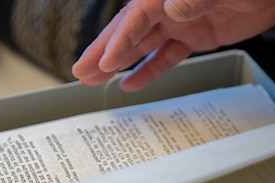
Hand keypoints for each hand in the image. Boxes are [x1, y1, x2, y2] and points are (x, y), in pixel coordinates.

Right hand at [72, 0, 274, 90]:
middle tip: (80, 71)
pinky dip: (149, 71)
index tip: (105, 62)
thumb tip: (172, 10)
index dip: (120, 40)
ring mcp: (181, 22)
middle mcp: (170, 6)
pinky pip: (166, 56)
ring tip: (93, 80)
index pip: (137, 17)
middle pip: (129, 31)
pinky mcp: (195, 37)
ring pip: (142, 46)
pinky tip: (130, 84)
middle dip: (103, 52)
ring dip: (117, 64)